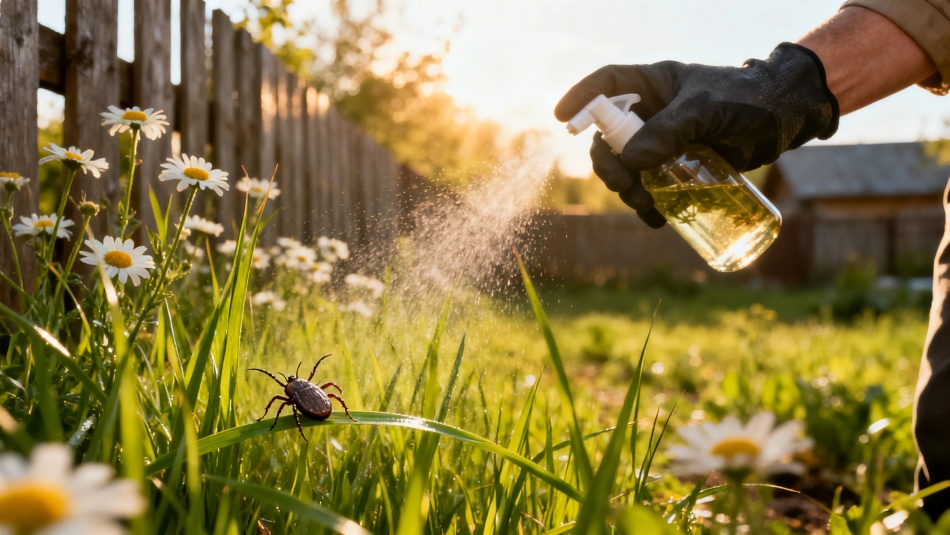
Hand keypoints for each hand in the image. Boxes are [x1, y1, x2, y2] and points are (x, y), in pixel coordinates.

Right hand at [555, 43, 838, 227]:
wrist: (787, 118)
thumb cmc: (749, 99)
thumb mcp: (707, 108)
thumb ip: (669, 130)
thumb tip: (631, 161)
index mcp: (653, 85)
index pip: (606, 85)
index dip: (581, 100)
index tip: (563, 119)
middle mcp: (652, 114)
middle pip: (609, 140)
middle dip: (610, 166)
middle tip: (627, 185)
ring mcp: (664, 143)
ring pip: (628, 171)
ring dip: (630, 193)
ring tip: (651, 208)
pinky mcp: (680, 168)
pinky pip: (652, 190)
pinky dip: (651, 208)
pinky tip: (660, 221)